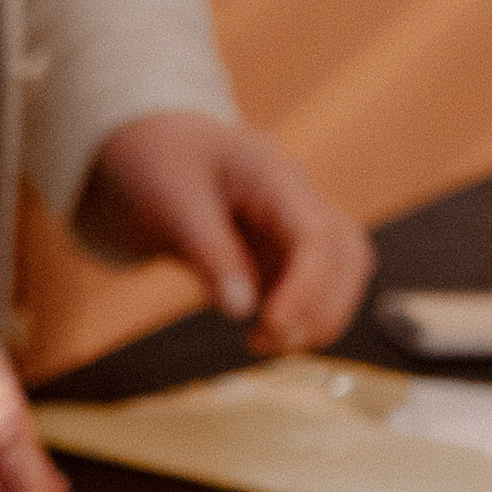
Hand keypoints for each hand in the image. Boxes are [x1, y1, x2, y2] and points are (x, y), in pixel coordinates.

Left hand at [77, 110, 372, 353]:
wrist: (145, 149)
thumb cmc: (155, 161)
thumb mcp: (167, 199)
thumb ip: (207, 251)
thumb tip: (241, 308)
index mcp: (270, 173)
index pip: (316, 233)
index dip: (308, 286)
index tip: (274, 323)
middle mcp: (296, 198)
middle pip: (346, 255)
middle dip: (321, 306)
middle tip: (267, 340)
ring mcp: (294, 225)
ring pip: (341, 272)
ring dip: (319, 315)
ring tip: (263, 342)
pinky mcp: (284, 251)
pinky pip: (315, 286)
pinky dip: (303, 316)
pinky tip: (265, 335)